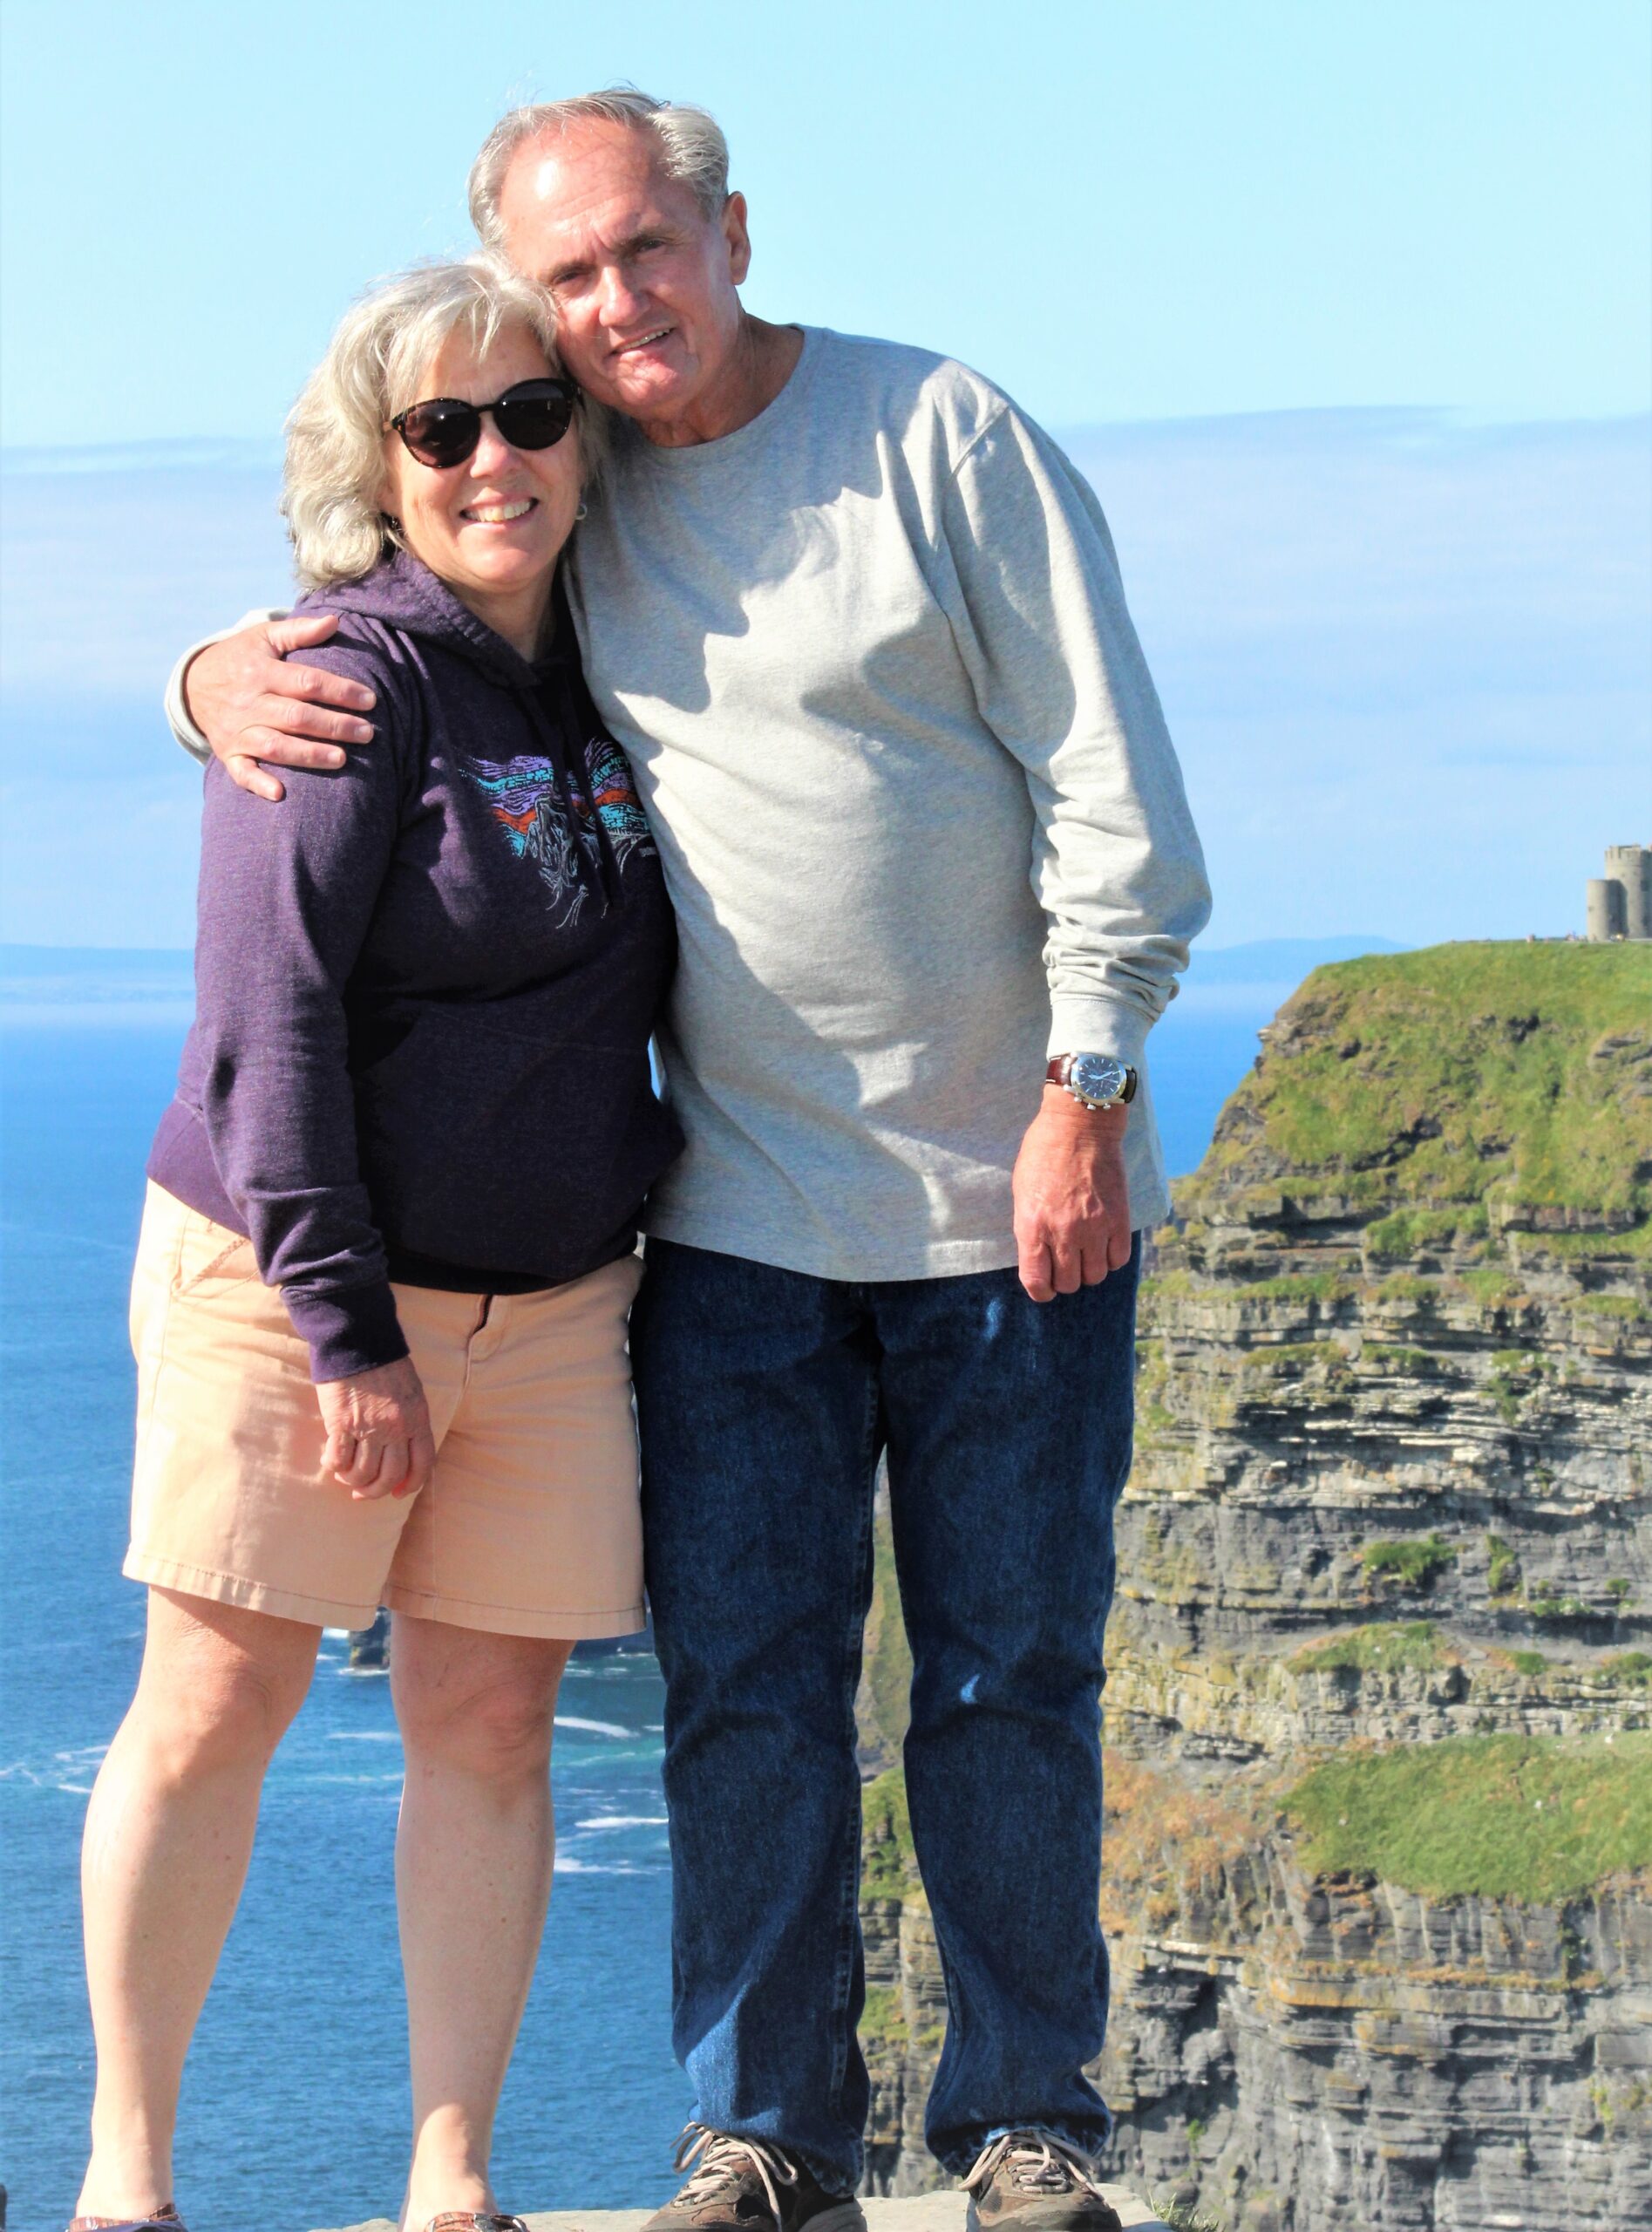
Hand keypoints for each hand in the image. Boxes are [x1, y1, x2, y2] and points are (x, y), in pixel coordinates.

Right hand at [184, 613, 374, 801]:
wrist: (193, 684)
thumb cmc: (242, 658)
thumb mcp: (264, 637)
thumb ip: (299, 631)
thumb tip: (335, 621)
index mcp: (260, 672)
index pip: (306, 682)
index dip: (340, 691)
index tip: (370, 700)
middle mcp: (249, 703)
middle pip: (296, 716)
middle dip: (334, 726)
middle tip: (367, 733)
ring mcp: (237, 731)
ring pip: (275, 746)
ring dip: (308, 755)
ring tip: (341, 759)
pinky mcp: (229, 753)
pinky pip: (242, 772)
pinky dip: (258, 783)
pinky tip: (280, 793)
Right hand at [315, 1356, 435, 1500]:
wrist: (357, 1341)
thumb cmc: (383, 1364)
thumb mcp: (411, 1392)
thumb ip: (409, 1421)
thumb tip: (399, 1452)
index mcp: (417, 1418)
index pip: (422, 1464)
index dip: (410, 1485)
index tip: (398, 1493)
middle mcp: (396, 1427)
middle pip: (390, 1475)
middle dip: (375, 1491)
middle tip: (362, 1492)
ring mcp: (369, 1427)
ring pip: (363, 1473)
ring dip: (351, 1481)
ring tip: (344, 1476)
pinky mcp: (341, 1423)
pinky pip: (338, 1460)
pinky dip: (334, 1467)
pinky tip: (329, 1460)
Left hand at [1012, 1086, 1132, 1301]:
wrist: (1081, 1125)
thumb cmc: (1043, 1154)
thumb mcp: (1021, 1191)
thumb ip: (1029, 1228)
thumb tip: (1038, 1258)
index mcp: (1033, 1225)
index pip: (1037, 1281)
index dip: (1040, 1290)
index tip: (1044, 1286)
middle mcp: (1064, 1231)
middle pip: (1068, 1283)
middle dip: (1064, 1278)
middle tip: (1064, 1263)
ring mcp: (1094, 1227)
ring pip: (1095, 1276)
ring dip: (1089, 1270)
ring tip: (1085, 1253)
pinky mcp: (1119, 1219)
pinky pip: (1118, 1259)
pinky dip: (1111, 1258)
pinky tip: (1103, 1244)